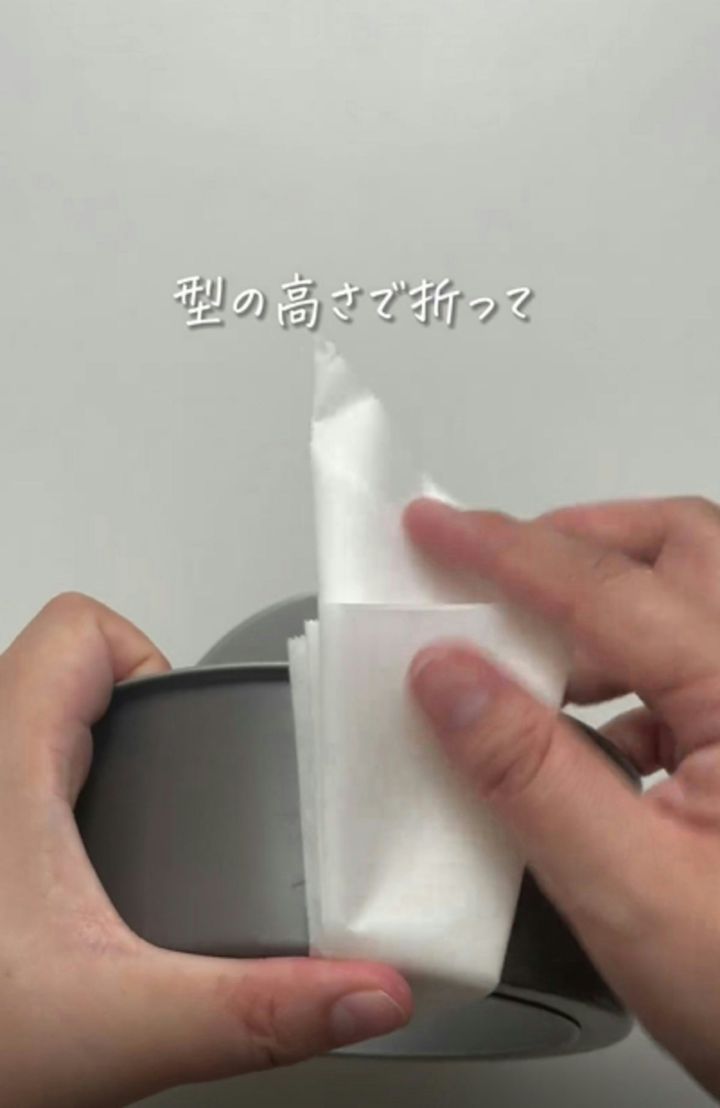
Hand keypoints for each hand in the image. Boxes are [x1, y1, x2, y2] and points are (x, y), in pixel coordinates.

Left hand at [0, 594, 410, 1107]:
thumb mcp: (112, 1027)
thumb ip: (252, 1012)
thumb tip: (362, 993)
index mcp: (5, 764)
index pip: (82, 628)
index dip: (151, 654)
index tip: (191, 729)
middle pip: (70, 676)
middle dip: (144, 728)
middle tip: (185, 792)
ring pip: (41, 732)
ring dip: (99, 767)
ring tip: (145, 830)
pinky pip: (23, 787)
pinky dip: (62, 809)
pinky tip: (88, 882)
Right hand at [404, 495, 719, 1100]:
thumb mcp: (632, 895)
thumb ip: (531, 776)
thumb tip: (447, 680)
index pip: (606, 587)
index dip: (504, 551)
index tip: (433, 530)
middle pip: (680, 549)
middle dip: (576, 540)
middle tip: (489, 560)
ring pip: (689, 599)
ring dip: (600, 603)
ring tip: (521, 645)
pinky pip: (694, 664)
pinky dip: (627, 667)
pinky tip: (583, 726)